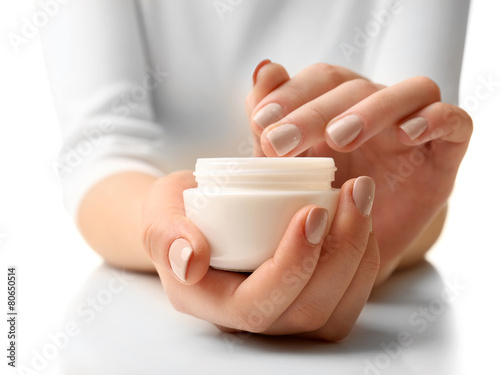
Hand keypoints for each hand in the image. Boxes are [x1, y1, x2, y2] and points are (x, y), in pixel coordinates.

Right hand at [141, 171, 378, 339]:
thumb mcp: (159, 212)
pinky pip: (345, 300)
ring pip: (334, 313)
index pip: (256, 305)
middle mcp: (248, 319)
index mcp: (209, 303)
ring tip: (360, 199)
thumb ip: (165, 234)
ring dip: (358, 257)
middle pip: (306, 312)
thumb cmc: (177, 212)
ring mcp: (280, 313)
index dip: (291, 265)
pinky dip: (362, 260)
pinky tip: (360, 217)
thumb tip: (191, 260)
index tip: (311, 211)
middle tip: (353, 194)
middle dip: (340, 253)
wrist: (195, 215)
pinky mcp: (304, 299)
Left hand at [247, 61, 471, 281]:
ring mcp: (414, 125)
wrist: (359, 248)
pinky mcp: (447, 149)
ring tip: (339, 138)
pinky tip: (407, 134)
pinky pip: (454, 121)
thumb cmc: (323, 203)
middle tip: (282, 141)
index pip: (318, 81)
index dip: (290, 95)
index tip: (261, 123)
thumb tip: (264, 71)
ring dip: (371, 109)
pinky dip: (434, 119)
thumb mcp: (290, 172)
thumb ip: (272, 127)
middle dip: (314, 111)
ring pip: (408, 92)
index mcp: (339, 106)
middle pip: (353, 87)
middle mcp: (377, 107)